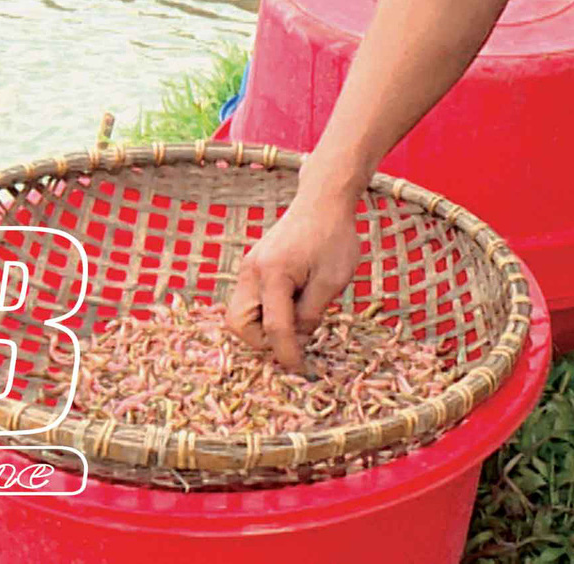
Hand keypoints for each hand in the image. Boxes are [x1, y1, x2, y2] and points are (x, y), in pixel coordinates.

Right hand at [224, 193, 359, 370]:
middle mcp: (252, 271)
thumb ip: (311, 314)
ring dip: (262, 327)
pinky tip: (291, 305)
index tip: (300, 371)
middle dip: (263, 341)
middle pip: (239, 325)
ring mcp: (248, 267)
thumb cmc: (334, 237)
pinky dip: (264, 312)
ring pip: (239, 315)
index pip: (275, 328)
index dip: (288, 354)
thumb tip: (295, 338)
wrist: (322, 201)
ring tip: (296, 318)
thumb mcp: (332, 280)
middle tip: (295, 339)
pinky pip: (248, 300)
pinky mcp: (252, 266)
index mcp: (274, 273)